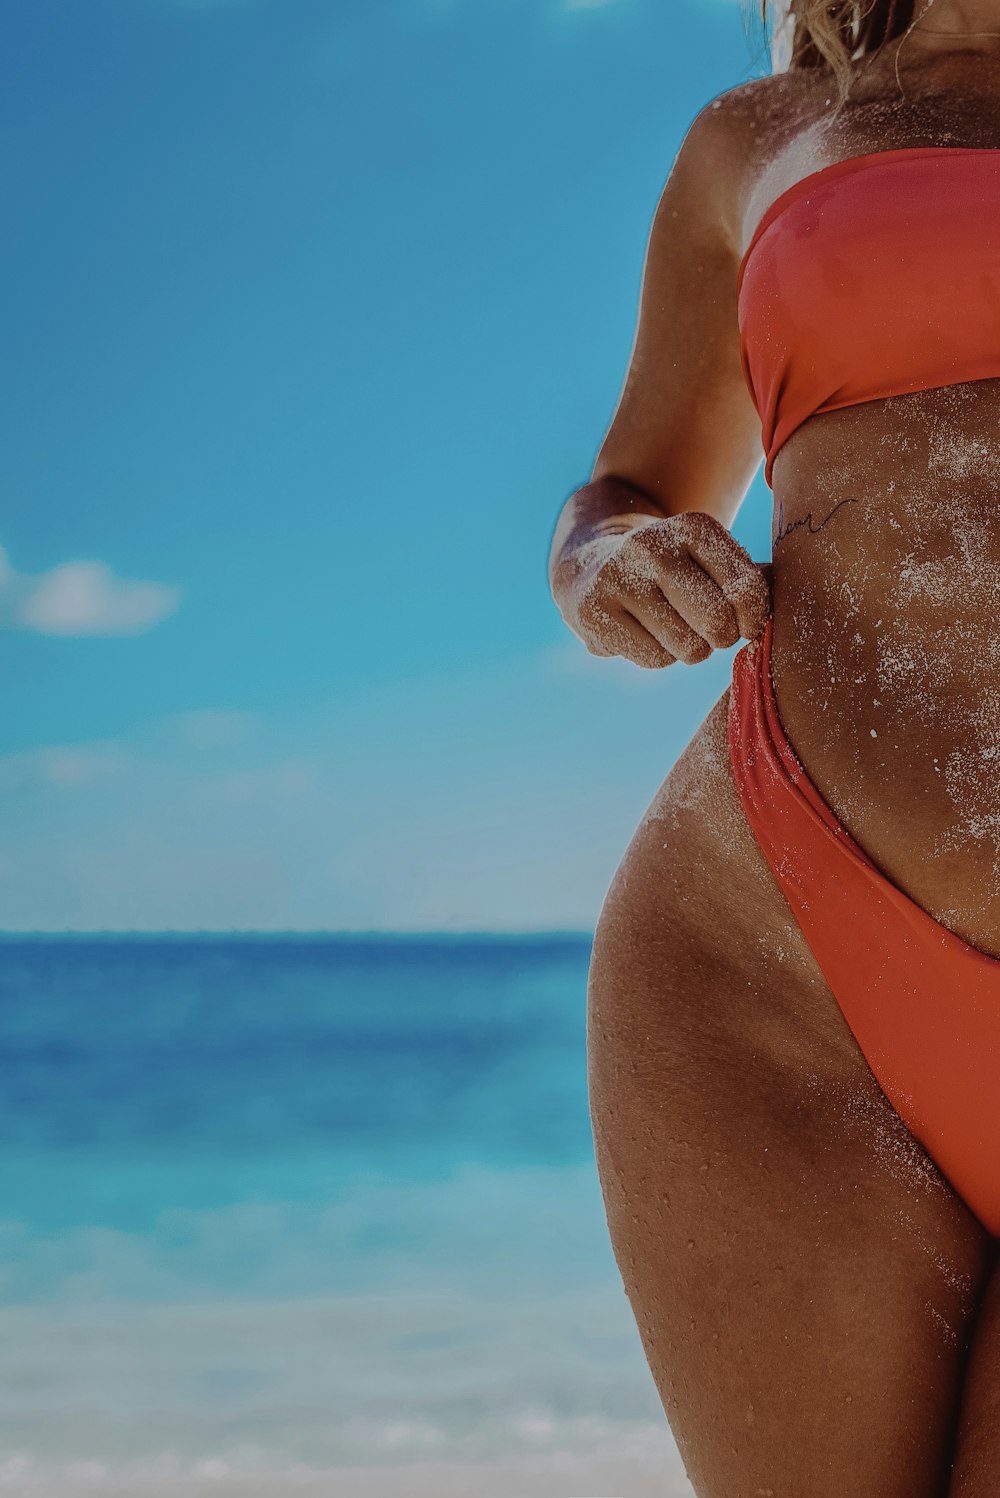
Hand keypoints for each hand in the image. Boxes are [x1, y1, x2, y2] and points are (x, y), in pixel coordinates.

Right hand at [568, 511, 771, 667]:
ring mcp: (617, 576)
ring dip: (689, 650)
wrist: (590, 568)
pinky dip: (657, 656)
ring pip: (686, 646)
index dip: (754, 618)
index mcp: (693, 527)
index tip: (746, 624)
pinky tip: (643, 633)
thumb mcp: (709, 561)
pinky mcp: (594, 610)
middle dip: (720, 637)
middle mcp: (652, 545)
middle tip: (709, 631)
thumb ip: (752, 579)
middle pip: (716, 621)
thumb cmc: (672, 573)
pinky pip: (653, 659)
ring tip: (672, 628)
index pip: (747, 588)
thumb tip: (787, 595)